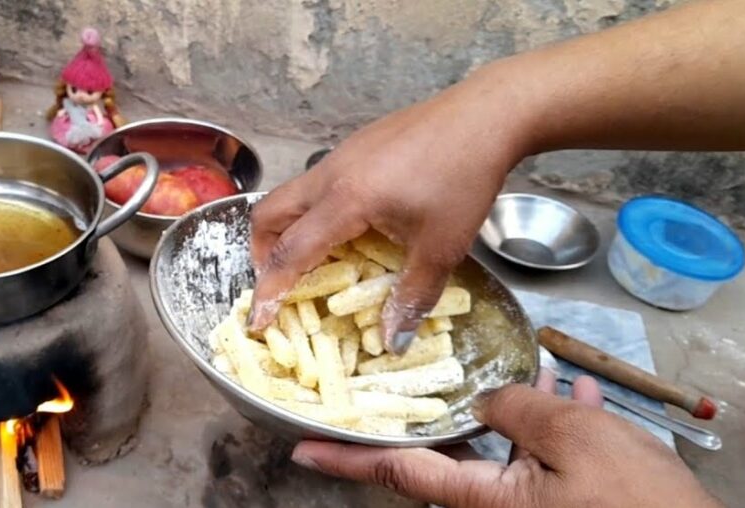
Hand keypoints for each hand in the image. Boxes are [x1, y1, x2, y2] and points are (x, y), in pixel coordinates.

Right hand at [247, 71, 532, 351]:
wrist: (486, 114)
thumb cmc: (464, 177)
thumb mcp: (443, 247)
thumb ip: (412, 296)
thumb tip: (392, 343)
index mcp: (345, 200)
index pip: (290, 252)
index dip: (270, 291)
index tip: (258, 320)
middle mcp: (331, 175)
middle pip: (269, 214)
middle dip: (263, 253)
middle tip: (281, 282)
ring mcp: (342, 155)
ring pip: (291, 195)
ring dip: (289, 230)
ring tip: (315, 259)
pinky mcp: (357, 145)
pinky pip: (318, 183)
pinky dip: (315, 211)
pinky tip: (352, 226)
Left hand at [290, 372, 721, 507]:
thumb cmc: (633, 503)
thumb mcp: (571, 441)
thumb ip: (516, 411)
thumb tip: (489, 401)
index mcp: (484, 500)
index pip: (398, 472)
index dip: (347, 458)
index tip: (301, 449)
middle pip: (446, 460)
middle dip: (434, 418)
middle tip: (406, 385)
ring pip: (501, 454)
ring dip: (506, 413)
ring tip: (522, 376)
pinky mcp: (565, 505)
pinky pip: (542, 462)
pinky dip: (549, 429)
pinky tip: (571, 396)